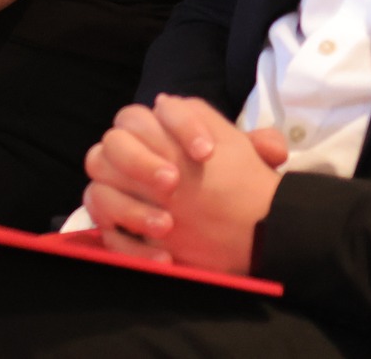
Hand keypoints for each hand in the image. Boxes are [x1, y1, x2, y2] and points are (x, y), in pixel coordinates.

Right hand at [79, 94, 282, 274]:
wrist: (236, 230)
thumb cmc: (232, 187)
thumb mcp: (249, 164)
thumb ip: (262, 147)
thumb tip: (271, 148)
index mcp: (163, 130)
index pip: (158, 112)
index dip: (180, 126)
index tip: (206, 153)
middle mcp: (134, 155)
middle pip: (114, 141)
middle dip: (141, 160)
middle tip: (172, 183)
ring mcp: (119, 191)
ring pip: (98, 187)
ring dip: (131, 207)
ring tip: (167, 225)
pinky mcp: (116, 227)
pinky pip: (107, 233)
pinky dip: (132, 247)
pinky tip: (165, 257)